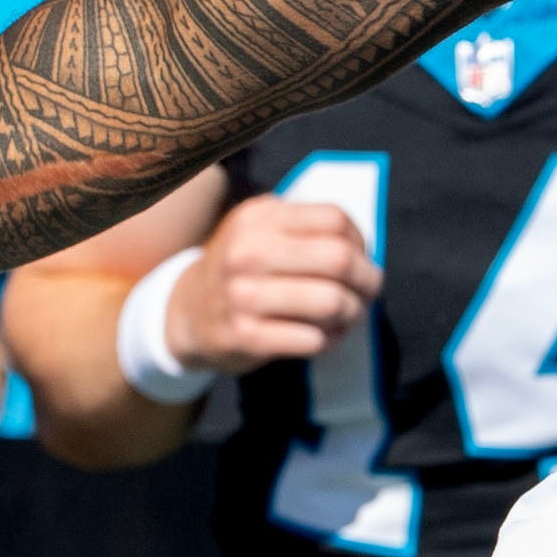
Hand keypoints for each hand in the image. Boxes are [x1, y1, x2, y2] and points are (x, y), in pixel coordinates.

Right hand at [161, 195, 381, 373]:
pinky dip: (329, 339)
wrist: (186, 312)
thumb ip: (305, 227)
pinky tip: (324, 335)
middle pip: (339, 260)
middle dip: (368, 279)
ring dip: (353, 312)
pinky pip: (312, 339)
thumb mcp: (260, 229)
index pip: (334, 219)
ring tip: (348, 315)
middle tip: (369, 290)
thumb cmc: (241, 268)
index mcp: (259, 218)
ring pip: (331, 302)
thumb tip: (363, 247)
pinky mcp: (245, 337)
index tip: (361, 256)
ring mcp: (243, 296)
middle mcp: (248, 252)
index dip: (360, 240)